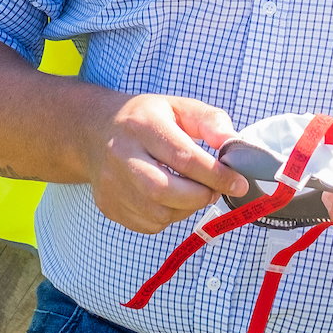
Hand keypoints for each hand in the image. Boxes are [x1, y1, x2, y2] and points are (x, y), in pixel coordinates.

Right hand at [80, 93, 247, 233]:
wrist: (94, 131)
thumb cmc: (146, 119)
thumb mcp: (178, 107)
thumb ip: (210, 121)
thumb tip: (232, 143)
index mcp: (142, 125)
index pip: (184, 157)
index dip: (217, 175)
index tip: (238, 183)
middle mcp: (121, 154)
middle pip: (165, 191)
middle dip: (200, 196)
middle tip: (214, 191)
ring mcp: (111, 183)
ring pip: (157, 213)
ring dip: (186, 209)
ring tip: (192, 192)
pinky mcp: (108, 205)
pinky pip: (147, 225)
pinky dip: (168, 217)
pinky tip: (169, 199)